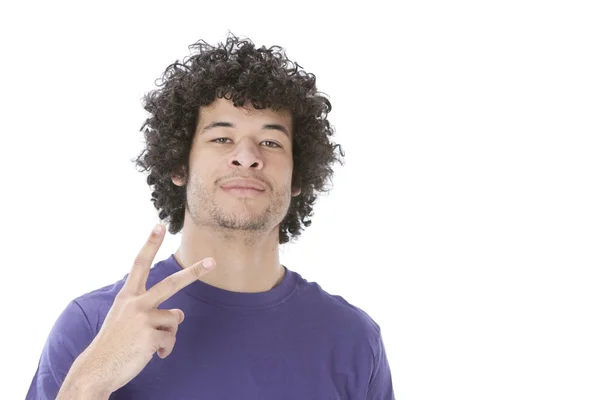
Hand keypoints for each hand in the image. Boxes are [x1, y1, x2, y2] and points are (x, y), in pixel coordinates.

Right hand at [72, 223, 215, 394]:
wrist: (96, 369)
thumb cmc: (114, 344)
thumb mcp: (126, 320)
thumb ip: (151, 311)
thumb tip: (180, 314)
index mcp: (127, 296)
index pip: (139, 264)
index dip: (149, 244)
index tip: (160, 225)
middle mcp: (135, 303)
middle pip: (172, 283)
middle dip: (195, 272)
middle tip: (213, 260)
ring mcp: (143, 318)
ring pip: (175, 319)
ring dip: (167, 334)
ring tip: (146, 344)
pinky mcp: (151, 335)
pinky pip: (170, 340)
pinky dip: (164, 350)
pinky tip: (148, 355)